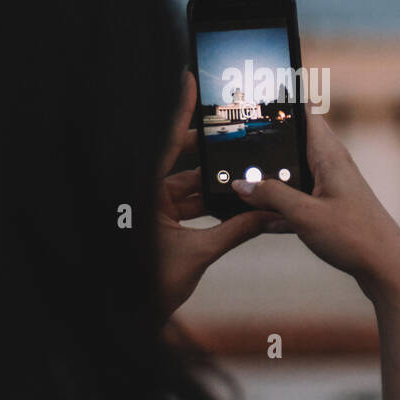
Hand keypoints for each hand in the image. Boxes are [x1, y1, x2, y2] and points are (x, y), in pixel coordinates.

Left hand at [157, 72, 280, 313]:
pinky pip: (188, 205)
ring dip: (216, 182)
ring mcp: (152, 210)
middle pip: (181, 162)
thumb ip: (236, 231)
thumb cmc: (149, 287)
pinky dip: (210, 203)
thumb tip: (269, 214)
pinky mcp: (160, 226)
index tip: (190, 81)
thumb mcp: (198, 255)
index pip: (164, 145)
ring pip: (189, 186)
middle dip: (209, 149)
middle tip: (235, 127)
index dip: (180, 113)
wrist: (131, 319)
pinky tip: (236, 198)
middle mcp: (145, 195)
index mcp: (144, 193)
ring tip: (246, 167)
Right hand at [230, 111, 399, 303]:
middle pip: (293, 144)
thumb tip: (241, 183)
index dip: (281, 103)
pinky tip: (263, 220)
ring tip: (244, 186)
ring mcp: (332, 187)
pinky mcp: (331, 208)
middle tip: (237, 148)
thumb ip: (271, 196)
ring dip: (272, 180)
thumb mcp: (304, 215)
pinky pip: (299, 198)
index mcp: (328, 155)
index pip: (304, 113)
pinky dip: (282, 206)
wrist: (387, 268)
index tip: (256, 98)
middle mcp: (332, 165)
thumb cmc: (354, 237)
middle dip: (267, 146)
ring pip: (293, 174)